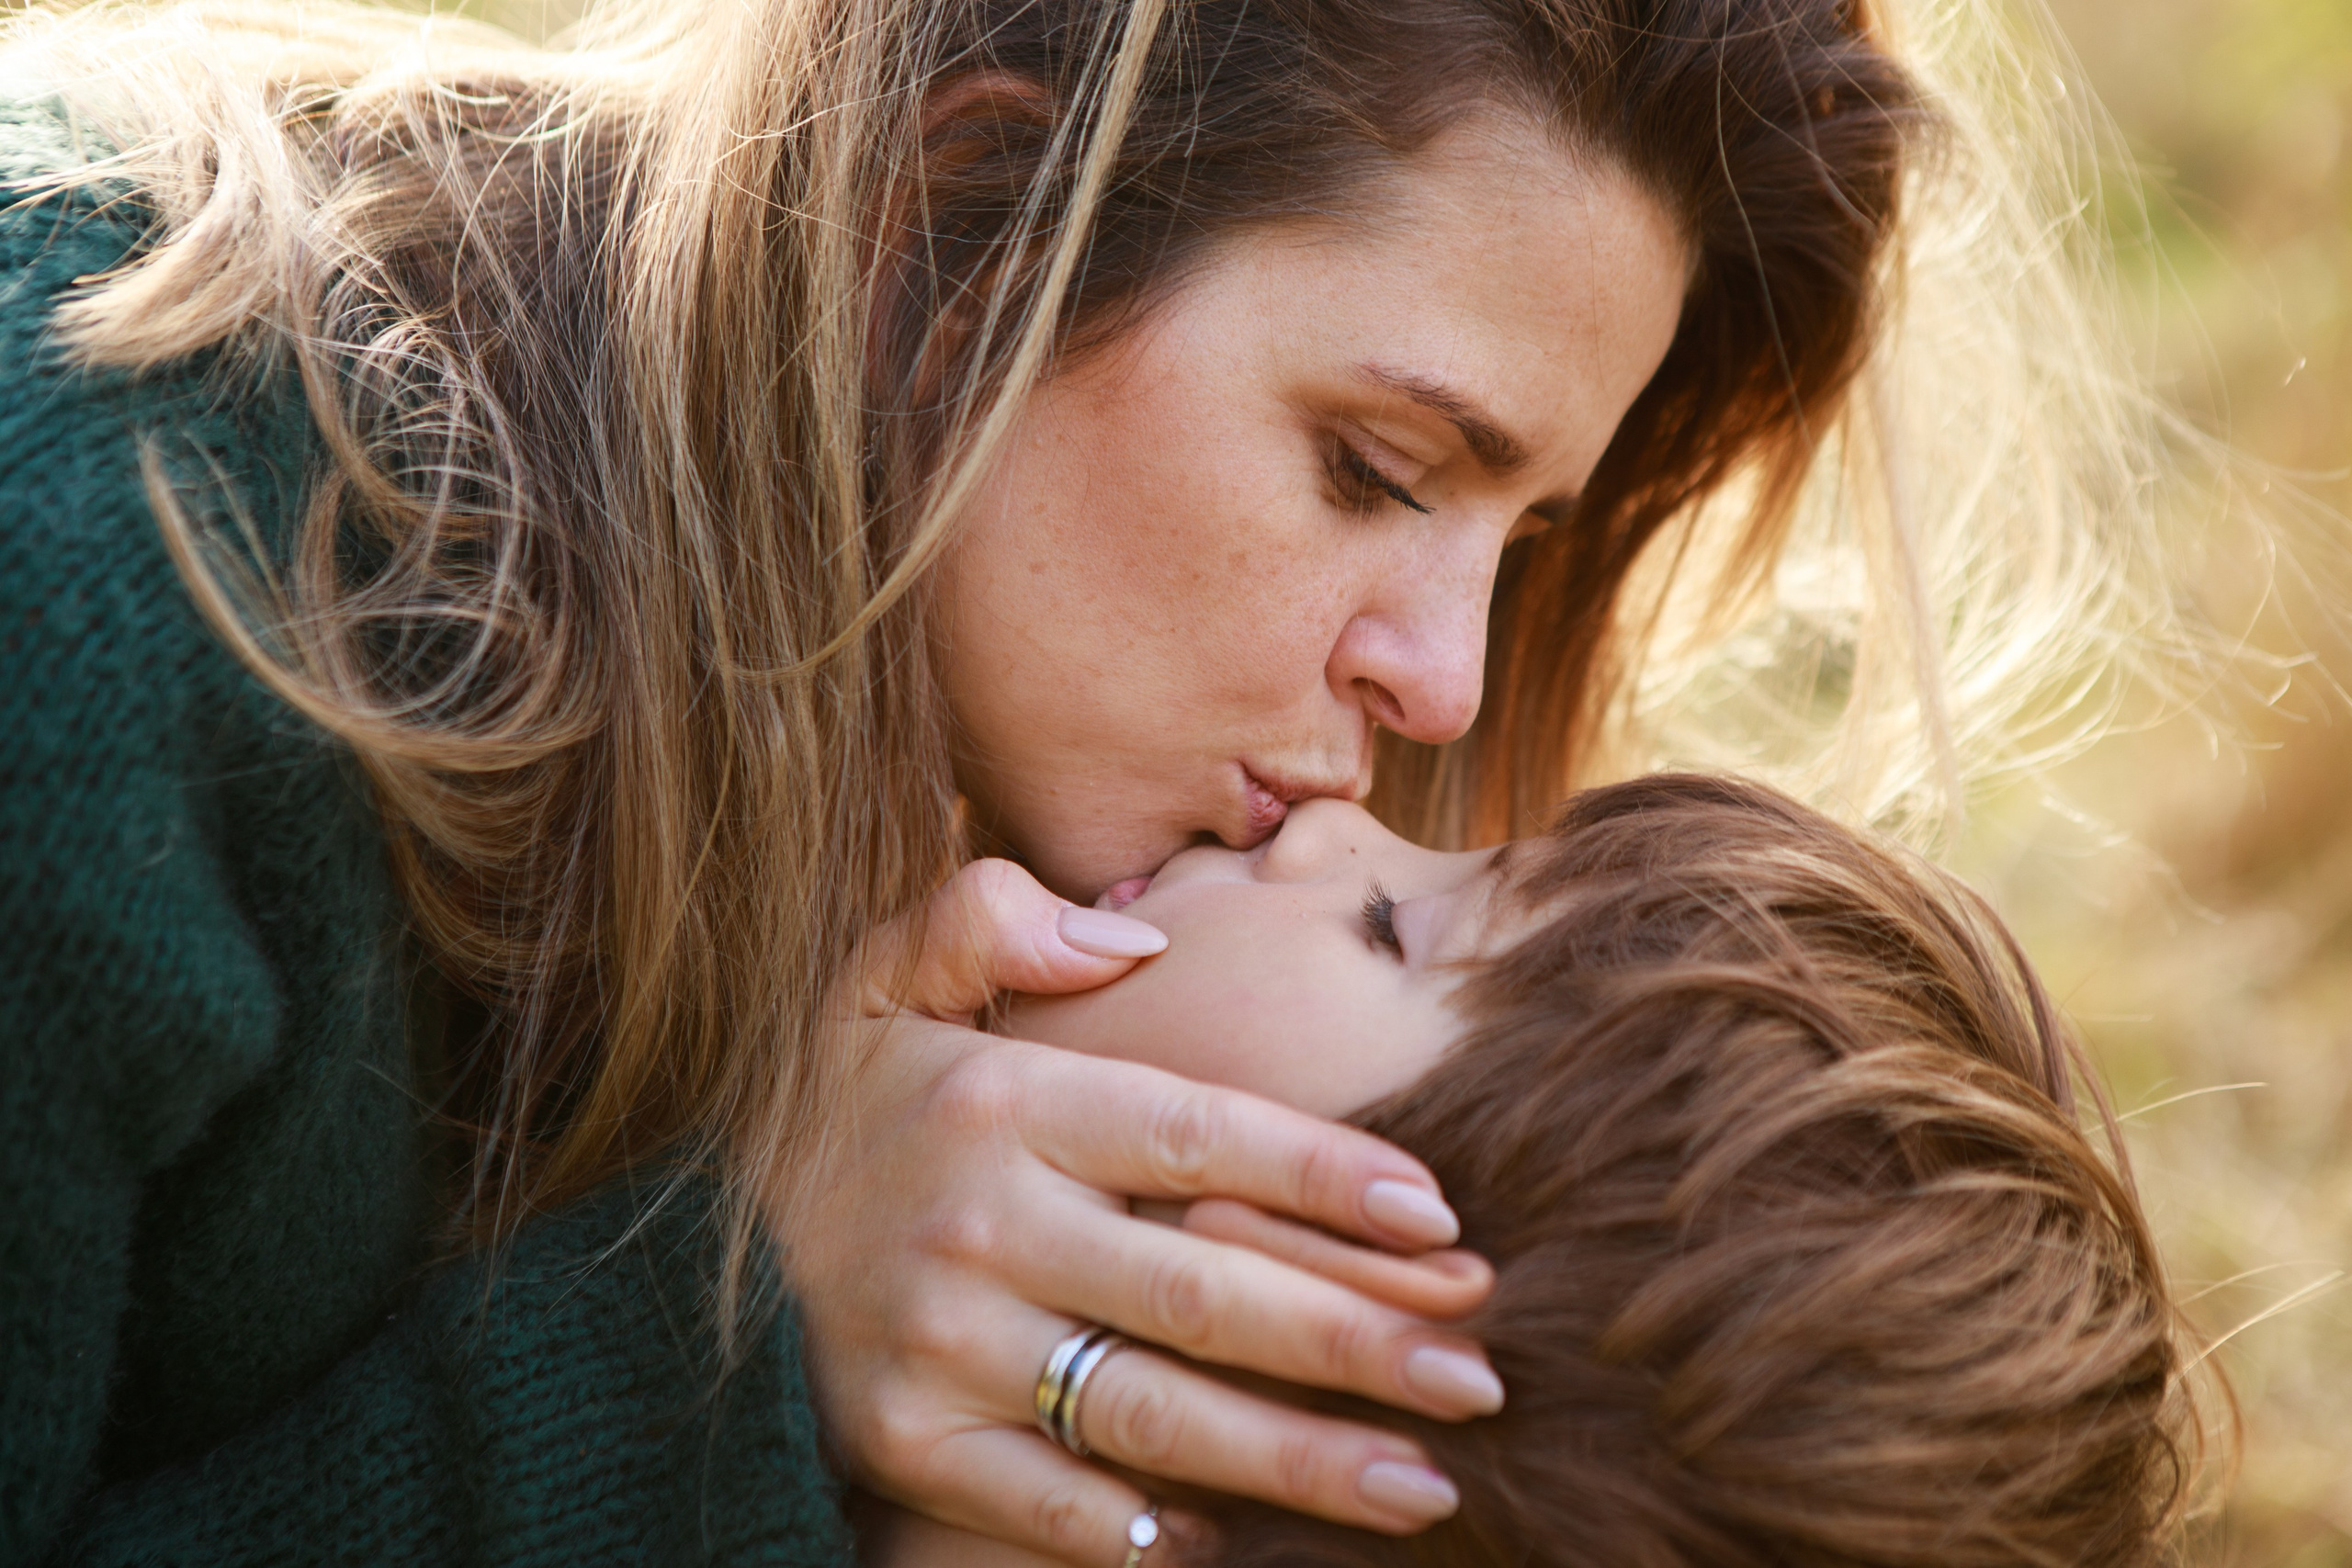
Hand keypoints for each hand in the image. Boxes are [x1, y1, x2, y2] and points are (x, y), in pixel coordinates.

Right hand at [776, 859, 1501, 1566]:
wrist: (654, 1240)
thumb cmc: (813, 1105)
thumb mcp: (869, 978)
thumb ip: (987, 920)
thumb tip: (1133, 939)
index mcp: (998, 1101)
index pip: (1198, 1133)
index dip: (1327, 1178)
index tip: (1444, 1220)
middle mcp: (979, 1222)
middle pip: (1202, 1287)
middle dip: (1355, 1338)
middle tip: (1480, 1375)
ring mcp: (938, 1343)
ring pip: (1147, 1407)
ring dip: (1293, 1457)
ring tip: (1422, 1487)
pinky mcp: (898, 1440)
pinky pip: (1034, 1501)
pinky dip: (1131, 1530)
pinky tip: (1229, 1541)